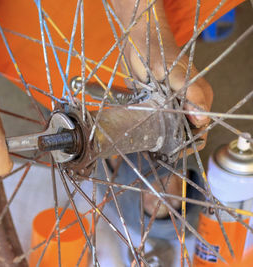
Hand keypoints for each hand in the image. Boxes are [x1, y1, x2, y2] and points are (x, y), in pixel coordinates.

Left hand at [112, 0, 212, 150]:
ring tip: (149, 142)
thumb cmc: (159, 54)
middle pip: (187, 132)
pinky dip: (154, 128)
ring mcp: (174, 103)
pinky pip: (161, 121)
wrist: (141, 42)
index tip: (173, 151)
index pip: (201, 130)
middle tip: (157, 148)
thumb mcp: (174, 74)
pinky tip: (145, 133)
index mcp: (200, 98)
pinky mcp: (161, 103)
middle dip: (174, 143)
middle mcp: (189, 103)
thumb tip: (201, 119)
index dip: (189, 143)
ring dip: (163, 137)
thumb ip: (190, 94)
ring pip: (173, 128)